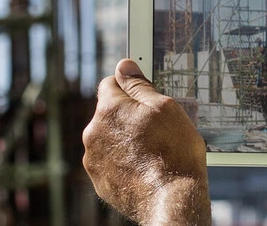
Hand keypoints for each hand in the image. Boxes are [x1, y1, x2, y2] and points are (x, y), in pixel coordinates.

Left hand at [83, 59, 210, 224]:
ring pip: (108, 139)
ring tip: (151, 153)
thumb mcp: (165, 108)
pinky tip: (143, 169)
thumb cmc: (173, 153)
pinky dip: (123, 162)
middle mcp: (93, 132)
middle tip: (155, 129)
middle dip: (127, 117)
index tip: (144, 96)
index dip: (129, 87)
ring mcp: (94, 159)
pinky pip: (109, 163)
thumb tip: (124, 66)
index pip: (110, 83)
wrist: (170, 200)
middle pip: (109, 113)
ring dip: (124, 140)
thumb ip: (140, 85)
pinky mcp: (99, 181)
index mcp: (108, 109)